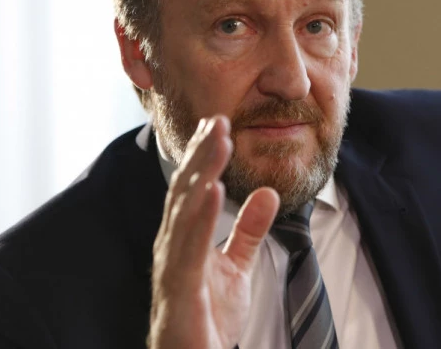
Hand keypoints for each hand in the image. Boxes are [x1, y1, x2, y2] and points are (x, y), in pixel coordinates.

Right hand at [148, 115, 279, 348]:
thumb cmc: (207, 320)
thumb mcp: (236, 267)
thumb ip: (248, 231)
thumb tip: (267, 194)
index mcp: (185, 239)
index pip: (193, 188)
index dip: (204, 155)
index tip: (219, 123)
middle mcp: (173, 247)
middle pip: (186, 191)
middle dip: (201, 154)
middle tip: (217, 119)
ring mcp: (172, 268)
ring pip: (184, 211)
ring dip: (200, 173)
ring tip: (215, 142)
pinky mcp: (179, 290)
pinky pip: (188, 248)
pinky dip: (198, 216)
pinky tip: (210, 190)